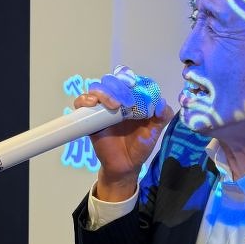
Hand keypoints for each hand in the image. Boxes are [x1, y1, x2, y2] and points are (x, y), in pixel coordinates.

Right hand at [76, 69, 172, 199]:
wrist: (125, 165)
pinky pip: (82, 103)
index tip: (134, 84)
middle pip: (112, 82)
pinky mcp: (89, 118)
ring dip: (103, 92)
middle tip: (125, 101)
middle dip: (118, 86)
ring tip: (113, 105)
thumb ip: (163, 116)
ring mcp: (102, 108)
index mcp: (132, 99)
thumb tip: (161, 103)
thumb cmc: (140, 146)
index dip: (130, 78)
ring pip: (97, 89)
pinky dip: (84, 99)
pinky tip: (92, 103)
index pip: (128, 80)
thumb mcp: (155, 131)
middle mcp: (116, 100)